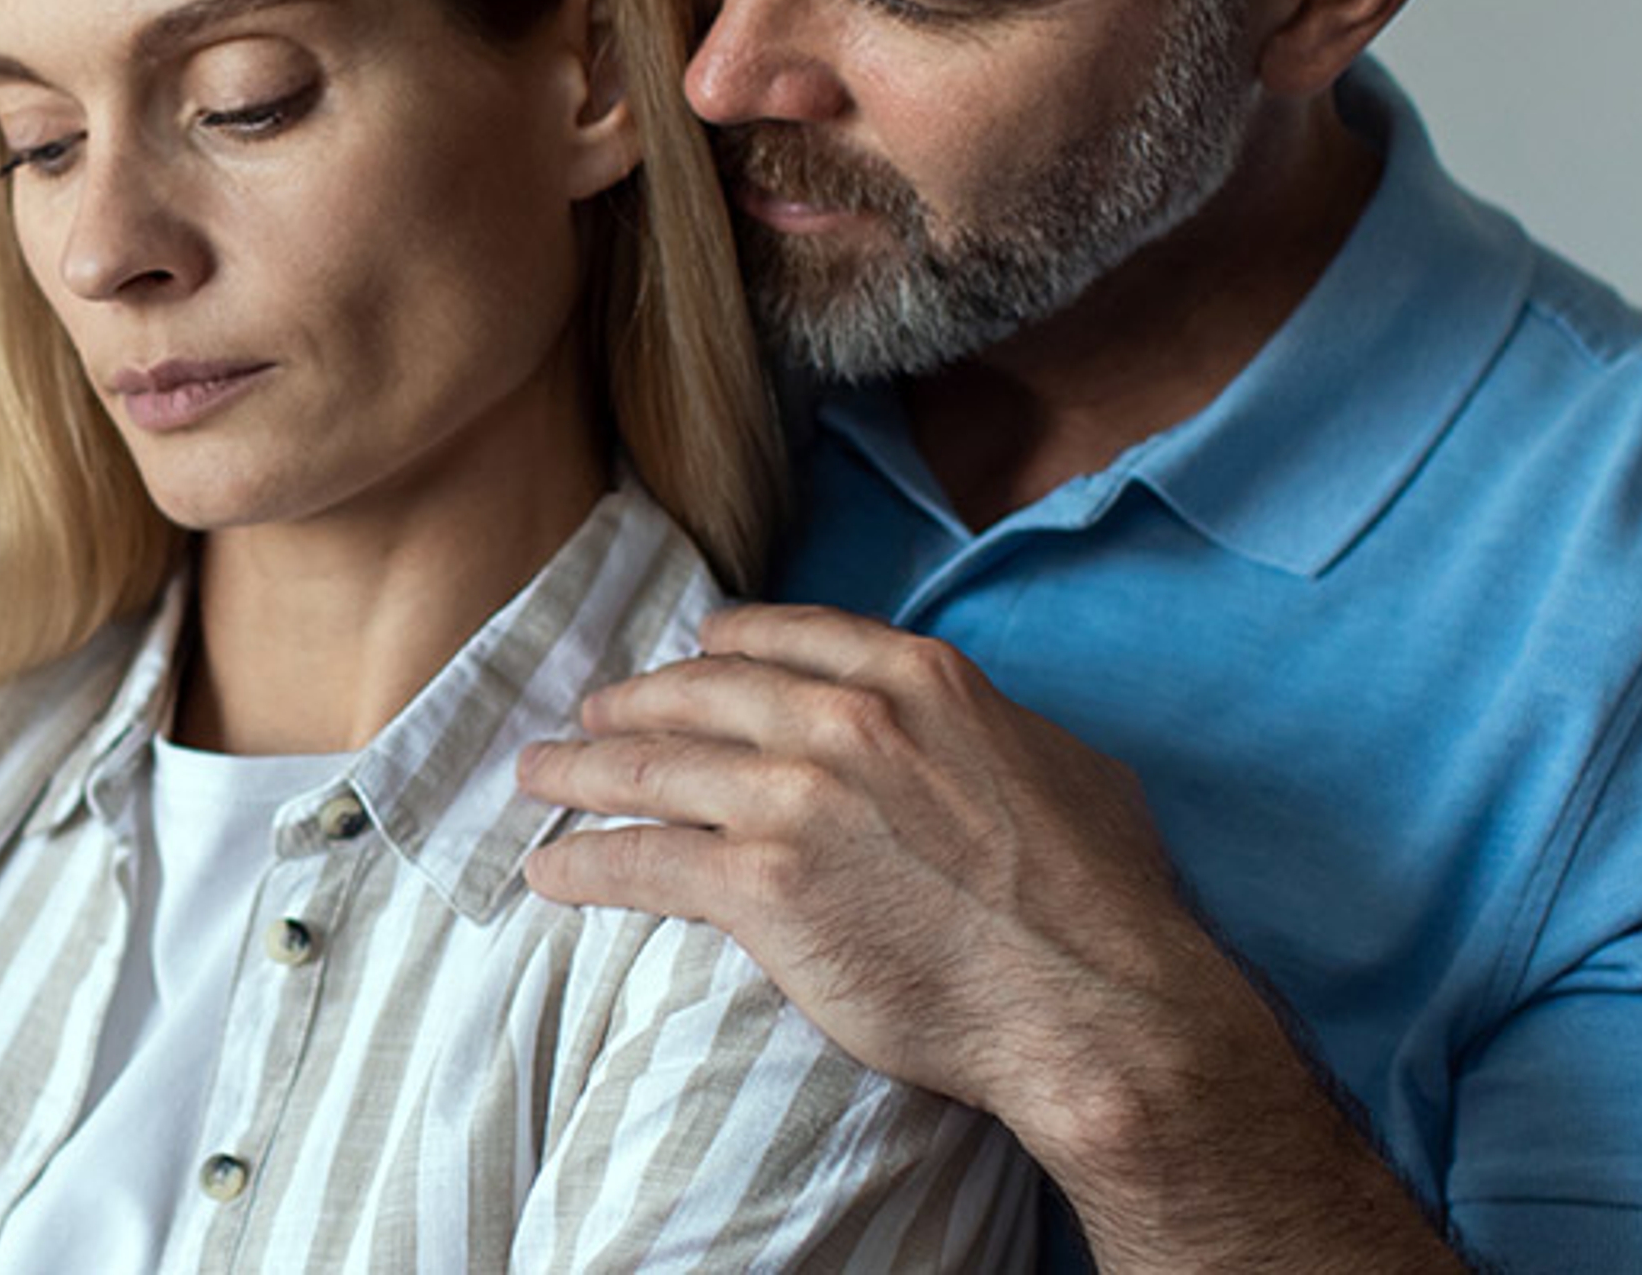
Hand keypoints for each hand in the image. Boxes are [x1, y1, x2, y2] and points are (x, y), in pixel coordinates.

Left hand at [515, 601, 1217, 1127]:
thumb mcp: (1067, 766)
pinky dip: (584, 865)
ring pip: (653, 769)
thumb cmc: (1103, 902)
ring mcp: (797, 799)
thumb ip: (999, 730)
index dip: (725, 644)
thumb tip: (987, 734)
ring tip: (538, 777)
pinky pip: (642, 863)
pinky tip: (548, 875)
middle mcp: (847, 720)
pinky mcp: (762, 887)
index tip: (692, 650)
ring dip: (581, 772)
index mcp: (919, 679)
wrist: (1092, 1004)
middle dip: (635, 702)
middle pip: (704, 692)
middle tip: (591, 713)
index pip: (789, 636)